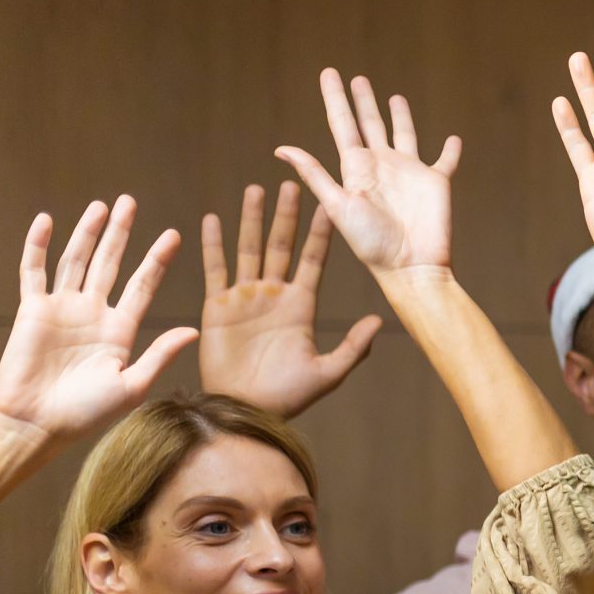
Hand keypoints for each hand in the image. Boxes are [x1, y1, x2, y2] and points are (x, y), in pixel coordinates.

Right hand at [0, 197, 195, 442]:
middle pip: (110, 263)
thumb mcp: (133, 384)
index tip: (173, 234)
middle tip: (130, 202)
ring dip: (87, 232)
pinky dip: (38, 245)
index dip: (157, 260)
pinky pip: (34, 271)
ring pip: (76, 261)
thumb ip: (160, 354)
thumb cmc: (87, 413)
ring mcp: (62, 309)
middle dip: (121, 233)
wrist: (38, 422)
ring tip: (101, 205)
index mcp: (121, 330)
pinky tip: (46, 221)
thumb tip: (195, 330)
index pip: (143, 285)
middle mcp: (93, 314)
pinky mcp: (33, 310)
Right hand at [198, 181, 384, 417]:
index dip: (320, 234)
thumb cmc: (287, 397)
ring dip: (252, 220)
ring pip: (250, 248)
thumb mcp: (328, 372)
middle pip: (282, 245)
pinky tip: (214, 218)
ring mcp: (245, 297)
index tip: (329, 205)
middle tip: (292, 183)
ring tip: (256, 189)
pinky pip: (216, 268)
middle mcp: (274, 294)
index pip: (313, 260)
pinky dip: (213, 244)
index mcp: (301, 305)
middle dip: (287, 215)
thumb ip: (353, 347)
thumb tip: (380, 321)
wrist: (245, 410)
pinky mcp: (217, 306)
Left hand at [275, 71, 461, 279]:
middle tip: (357, 79)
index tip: (329, 72)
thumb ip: (314, 174)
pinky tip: (453, 139)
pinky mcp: (436, 183)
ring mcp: (409, 172)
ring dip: (400, 116)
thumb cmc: (371, 242)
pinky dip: (450, 150)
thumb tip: (280, 148)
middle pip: (369, 124)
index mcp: (356, 168)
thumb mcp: (338, 205)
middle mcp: (381, 165)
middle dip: (362, 101)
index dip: (335, 97)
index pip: (342, 123)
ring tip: (394, 97)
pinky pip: (445, 161)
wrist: (410, 266)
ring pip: (403, 134)